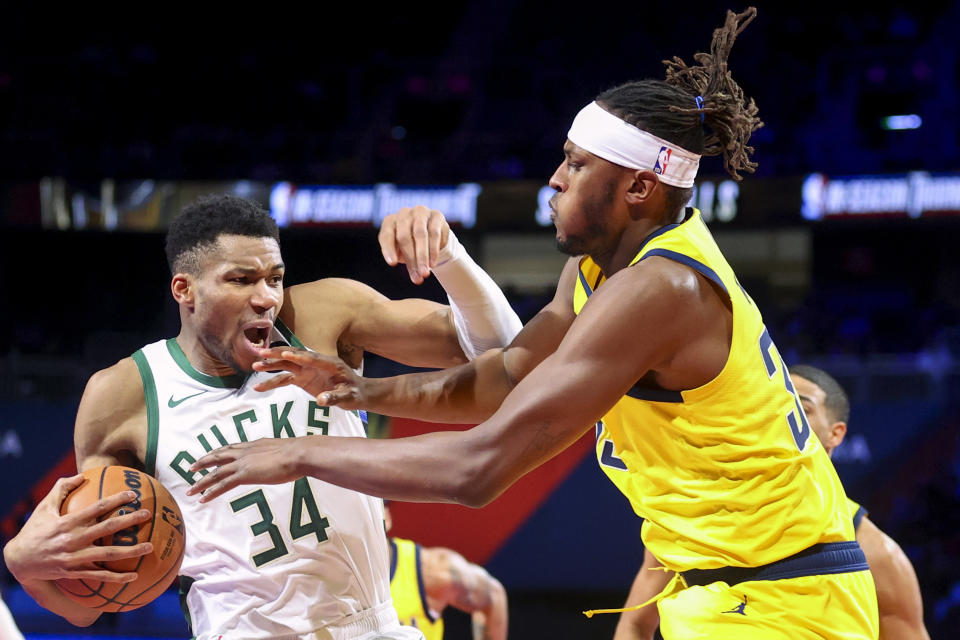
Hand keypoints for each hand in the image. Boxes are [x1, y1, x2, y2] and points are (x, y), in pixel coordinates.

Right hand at [3, 475, 152, 583]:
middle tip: (148, 514)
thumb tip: (81, 474)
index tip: (133, 495)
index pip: (97, 508)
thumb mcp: (43, 508)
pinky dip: (117, 577)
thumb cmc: (34, 530)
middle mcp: (73, 539)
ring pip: (108, 555)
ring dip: (131, 551)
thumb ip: (61, 489)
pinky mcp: (74, 572)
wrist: (19, 561)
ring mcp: (75, 557)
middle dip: (129, 520)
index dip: (116, 500)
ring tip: (150, 547)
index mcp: (68, 522)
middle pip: (107, 529)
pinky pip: (99, 576)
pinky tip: (134, 576)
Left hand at [186, 438, 306, 501]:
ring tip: (190, 489)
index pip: (232, 448)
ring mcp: (243, 463)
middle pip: (218, 456)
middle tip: (191, 467)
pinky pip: (222, 485)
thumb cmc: (299, 453)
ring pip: (216, 472)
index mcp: (255, 445)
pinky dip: (210, 491)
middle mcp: (246, 452)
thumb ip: (280, 454)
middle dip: (204, 462)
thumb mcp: (287, 451)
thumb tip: (285, 458)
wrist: (299, 454)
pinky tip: (202, 498)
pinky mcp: (245, 474)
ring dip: (201, 481)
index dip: (220, 452)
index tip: (211, 455)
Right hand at [252, 347, 366, 407]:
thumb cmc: (354, 393)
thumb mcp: (349, 397)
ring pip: (286, 365)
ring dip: (271, 365)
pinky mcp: (302, 378)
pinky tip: (258, 387)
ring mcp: (307, 370)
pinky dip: (272, 382)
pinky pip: (285, 379)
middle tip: (261, 353)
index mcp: (330, 364)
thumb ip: (335, 398)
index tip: (285, 354)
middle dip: (278, 354)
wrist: (356, 392)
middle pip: (294, 356)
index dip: (299, 356)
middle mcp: (316, 363)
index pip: (312, 358)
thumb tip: (322, 400)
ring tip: (254, 366)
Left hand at [379, 205, 450, 283]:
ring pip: (420, 234)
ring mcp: (420, 212)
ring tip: (425, 273)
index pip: (386, 235)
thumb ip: (405, 262)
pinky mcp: (436, 215)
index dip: (389, 249)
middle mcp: (404, 214)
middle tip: (417, 277)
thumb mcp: (402, 253)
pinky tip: (433, 263)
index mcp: (390, 222)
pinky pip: (434, 233)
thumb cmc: (410, 245)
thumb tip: (416, 278)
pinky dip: (433, 250)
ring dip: (423, 256)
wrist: (431, 234)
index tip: (393, 264)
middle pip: (404, 237)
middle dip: (411, 258)